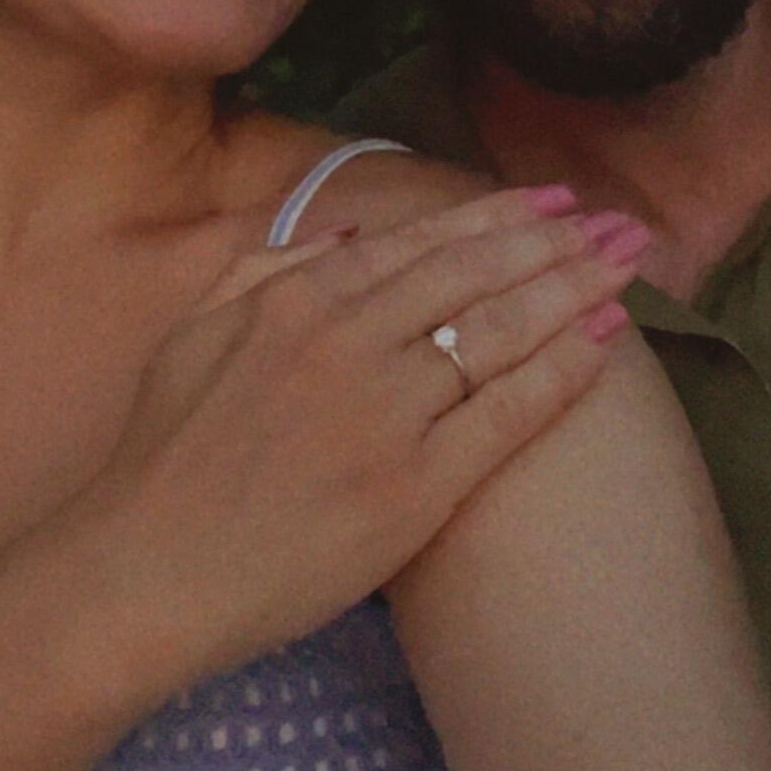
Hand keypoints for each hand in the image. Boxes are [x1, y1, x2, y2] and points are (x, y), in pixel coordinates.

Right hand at [81, 190, 644, 694]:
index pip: (419, 242)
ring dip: (575, 288)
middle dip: (557, 241)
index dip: (495, 216)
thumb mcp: (192, 331)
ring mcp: (384, 414)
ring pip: (501, 331)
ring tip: (629, 264)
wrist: (141, 571)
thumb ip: (263, 266)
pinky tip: (606, 342)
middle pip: (476, 274)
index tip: (552, 199)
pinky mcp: (412, 489)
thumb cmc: (159, 460)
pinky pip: (505, 414)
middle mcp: (347, 340)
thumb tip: (352, 230)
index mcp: (294, 298)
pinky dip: (562, 370)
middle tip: (620, 222)